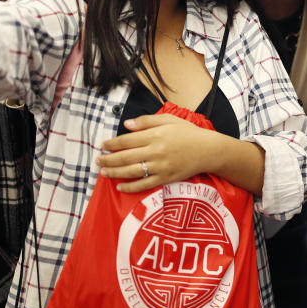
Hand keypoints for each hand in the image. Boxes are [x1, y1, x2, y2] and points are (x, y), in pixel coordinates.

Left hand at [96, 113, 219, 191]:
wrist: (208, 150)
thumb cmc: (189, 133)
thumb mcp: (169, 120)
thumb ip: (146, 121)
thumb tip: (126, 125)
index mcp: (156, 135)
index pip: (127, 140)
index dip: (112, 143)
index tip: (103, 145)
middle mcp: (156, 151)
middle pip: (126, 157)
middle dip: (109, 159)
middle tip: (98, 160)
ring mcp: (160, 166)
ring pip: (132, 171)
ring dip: (115, 173)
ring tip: (103, 172)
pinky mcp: (165, 178)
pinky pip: (144, 185)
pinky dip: (130, 187)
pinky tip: (120, 187)